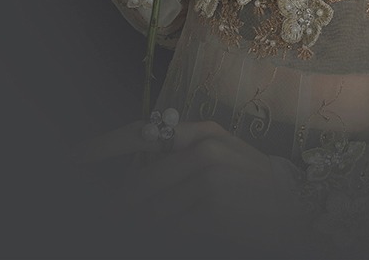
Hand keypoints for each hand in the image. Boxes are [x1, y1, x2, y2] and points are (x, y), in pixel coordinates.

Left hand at [81, 119, 306, 250]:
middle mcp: (207, 150)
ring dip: (138, 223)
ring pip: (152, 211)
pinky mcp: (214, 210)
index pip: (144, 135)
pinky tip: (162, 233)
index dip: (102, 148)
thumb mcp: (227, 159)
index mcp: (207, 133)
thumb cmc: (256, 192)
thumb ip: (187, 152)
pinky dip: (163, 234)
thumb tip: (137, 157)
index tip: (72, 159)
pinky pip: (172, 228)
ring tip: (125, 224)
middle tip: (104, 212)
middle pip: (141, 183)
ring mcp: (211, 180)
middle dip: (119, 204)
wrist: (295, 219)